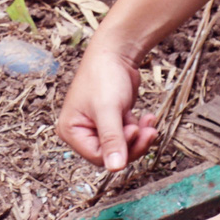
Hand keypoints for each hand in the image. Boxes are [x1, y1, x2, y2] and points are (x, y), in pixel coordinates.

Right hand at [56, 43, 158, 171]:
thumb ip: (112, 139)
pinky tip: (148, 118)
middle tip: (148, 132)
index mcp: (71, 131)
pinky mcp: (112, 120)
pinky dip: (140, 129)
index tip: (134, 132)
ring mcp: (97, 126)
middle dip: (132, 144)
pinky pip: (127, 134)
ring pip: (122, 145)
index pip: (97, 156)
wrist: (116, 51)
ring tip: (149, 123)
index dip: (120, 150)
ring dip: (139, 136)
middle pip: (111, 153)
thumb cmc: (104, 76)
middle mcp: (81, 131)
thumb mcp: (108, 110)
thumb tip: (115, 168)